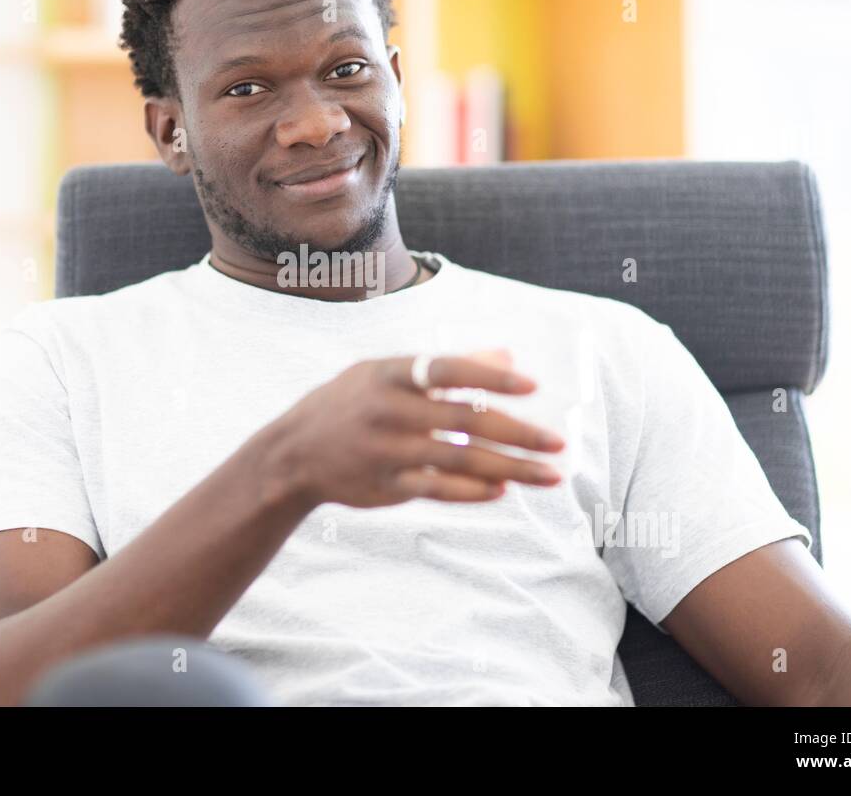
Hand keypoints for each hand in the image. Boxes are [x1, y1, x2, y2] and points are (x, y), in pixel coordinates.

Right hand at [257, 350, 567, 508]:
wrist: (293, 453)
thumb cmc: (350, 403)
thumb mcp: (386, 372)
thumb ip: (445, 367)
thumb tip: (508, 357)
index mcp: (390, 374)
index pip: (448, 369)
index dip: (491, 378)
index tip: (533, 387)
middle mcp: (389, 410)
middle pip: (465, 420)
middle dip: (518, 433)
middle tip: (557, 443)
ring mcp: (387, 450)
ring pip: (459, 459)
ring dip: (510, 468)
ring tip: (548, 475)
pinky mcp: (386, 485)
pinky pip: (437, 490)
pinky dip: (473, 492)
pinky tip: (503, 491)